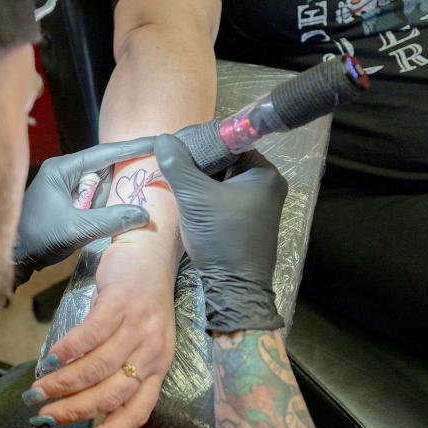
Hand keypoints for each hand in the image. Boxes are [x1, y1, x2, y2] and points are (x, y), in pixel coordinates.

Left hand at [13, 138, 153, 285]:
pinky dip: (110, 203)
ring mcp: (66, 186)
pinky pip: (96, 198)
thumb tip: (143, 214)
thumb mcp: (76, 229)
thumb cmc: (37, 237)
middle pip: (106, 167)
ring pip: (102, 184)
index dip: (133, 148)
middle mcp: (65, 172)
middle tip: (158, 167)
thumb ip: (110, 220)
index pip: (104, 153)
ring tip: (147, 187)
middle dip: (129, 169)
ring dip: (119, 190)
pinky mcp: (69, 201)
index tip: (157, 141)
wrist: (14, 255)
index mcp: (62, 168)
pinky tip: (125, 208)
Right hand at [22, 236, 175, 427]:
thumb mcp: (140, 337)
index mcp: (159, 364)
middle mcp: (152, 349)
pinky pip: (91, 334)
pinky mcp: (120, 302)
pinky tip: (49, 359)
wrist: (150, 246)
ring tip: (38, 390)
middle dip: (73, 410)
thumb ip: (121, 366)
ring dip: (63, 383)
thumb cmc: (139, 294)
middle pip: (111, 393)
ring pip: (97, 367)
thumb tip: (84, 398)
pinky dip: (67, 350)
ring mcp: (137, 325)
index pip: (137, 410)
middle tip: (43, 417)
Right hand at [154, 132, 287, 332]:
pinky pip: (219, 195)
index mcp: (264, 173)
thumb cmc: (222, 238)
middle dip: (195, 159)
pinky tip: (181, 192)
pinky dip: (201, 193)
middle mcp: (264, 184)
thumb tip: (162, 139)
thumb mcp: (195, 198)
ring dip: (195, 177)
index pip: (230, 142)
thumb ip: (178, 165)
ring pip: (219, 178)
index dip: (200, 140)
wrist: (234, 288)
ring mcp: (254, 203)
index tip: (174, 142)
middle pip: (224, 160)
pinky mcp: (242, 219)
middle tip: (168, 157)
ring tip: (170, 172)